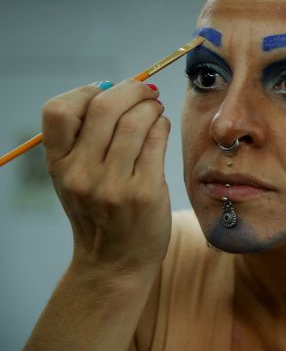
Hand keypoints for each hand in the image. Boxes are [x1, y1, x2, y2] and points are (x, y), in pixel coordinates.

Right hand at [41, 79, 171, 275]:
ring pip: (136, 121)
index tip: (106, 92)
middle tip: (144, 92)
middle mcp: (80, 174)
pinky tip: (160, 129)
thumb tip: (115, 88)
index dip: (86, 91)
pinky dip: (161, 125)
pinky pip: (157, 140)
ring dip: (151, 107)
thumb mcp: (76, 176)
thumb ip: (86, 137)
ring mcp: (112, 184)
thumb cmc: (100, 210)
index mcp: (58, 165)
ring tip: (154, 110)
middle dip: (131, 90)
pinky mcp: (144, 192)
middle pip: (105, 107)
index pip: (58, 110)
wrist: (115, 262)